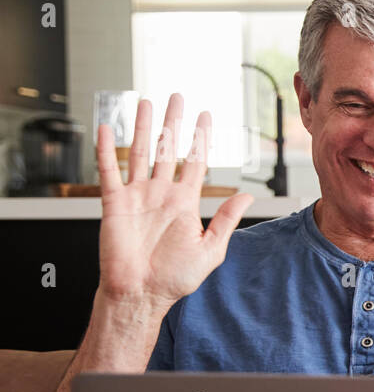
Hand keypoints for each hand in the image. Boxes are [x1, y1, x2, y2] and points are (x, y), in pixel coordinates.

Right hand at [95, 93, 253, 314]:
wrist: (141, 293)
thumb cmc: (174, 278)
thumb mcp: (211, 248)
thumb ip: (226, 219)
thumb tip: (247, 196)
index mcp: (184, 202)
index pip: (194, 162)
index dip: (200, 139)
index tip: (205, 117)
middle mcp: (161, 194)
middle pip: (168, 150)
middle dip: (173, 123)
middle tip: (178, 97)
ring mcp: (137, 196)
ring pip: (141, 153)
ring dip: (144, 128)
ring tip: (147, 103)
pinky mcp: (114, 203)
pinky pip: (109, 171)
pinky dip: (107, 149)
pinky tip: (109, 128)